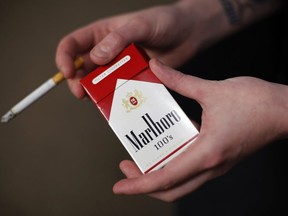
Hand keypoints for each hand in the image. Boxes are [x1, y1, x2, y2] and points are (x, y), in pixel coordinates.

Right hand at [55, 0, 228, 97]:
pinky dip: (113, 96)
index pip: (72, 44)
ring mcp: (119, 66)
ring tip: (98, 99)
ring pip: (99, 81)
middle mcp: (107, 50)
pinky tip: (116, 102)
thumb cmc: (166, 22)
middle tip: (82, 93)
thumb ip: (119, 38)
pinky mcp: (132, 77)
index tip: (66, 72)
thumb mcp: (141, 25)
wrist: (189, 34)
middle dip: (77, 81)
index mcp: (102, 33)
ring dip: (95, 91)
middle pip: (81, 67)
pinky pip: (118, 89)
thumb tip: (96, 57)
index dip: (64, 58)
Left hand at [112, 59, 287, 201]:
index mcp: (206, 152)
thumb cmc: (256, 103)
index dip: (139, 185)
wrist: (284, 111)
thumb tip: (157, 68)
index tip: (120, 186)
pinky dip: (173, 166)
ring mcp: (216, 165)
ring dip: (158, 175)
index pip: (165, 178)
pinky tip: (166, 146)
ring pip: (181, 183)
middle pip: (171, 189)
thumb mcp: (212, 90)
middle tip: (127, 165)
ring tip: (141, 157)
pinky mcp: (218, 159)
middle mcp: (210, 165)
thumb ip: (179, 81)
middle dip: (144, 183)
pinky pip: (191, 171)